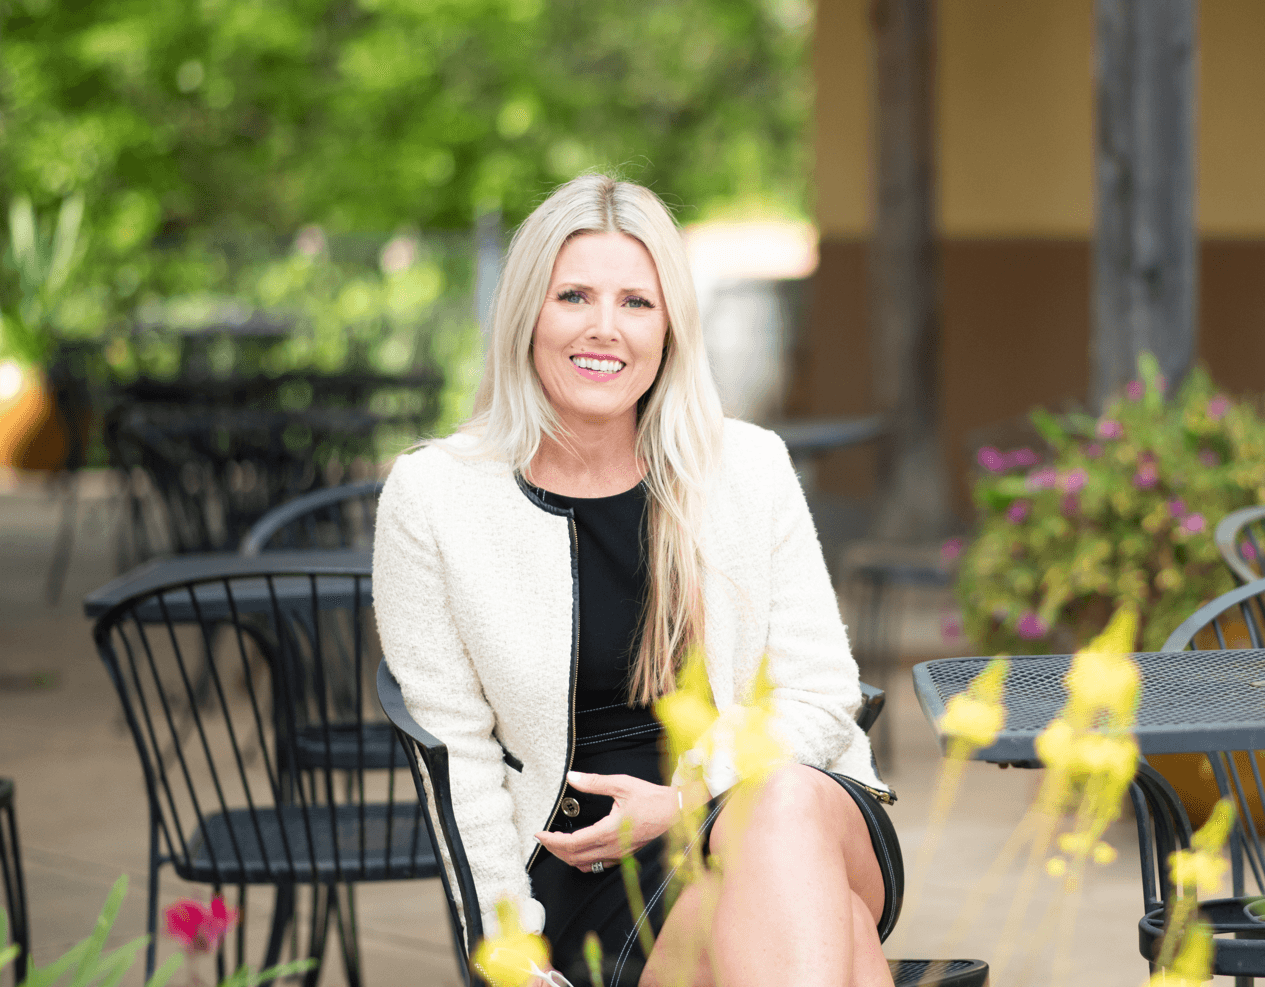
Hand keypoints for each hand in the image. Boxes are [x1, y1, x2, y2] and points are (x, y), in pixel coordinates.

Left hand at [534, 771, 678, 871]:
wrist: (675, 812)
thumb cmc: (652, 799)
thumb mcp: (621, 784)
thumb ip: (594, 782)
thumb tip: (572, 777)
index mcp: (608, 831)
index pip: (571, 843)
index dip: (552, 841)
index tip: (540, 834)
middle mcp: (612, 848)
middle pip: (574, 857)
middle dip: (554, 849)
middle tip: (544, 838)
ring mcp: (618, 855)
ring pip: (584, 864)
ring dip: (567, 856)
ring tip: (557, 844)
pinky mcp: (624, 856)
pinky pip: (598, 865)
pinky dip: (582, 860)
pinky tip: (579, 850)